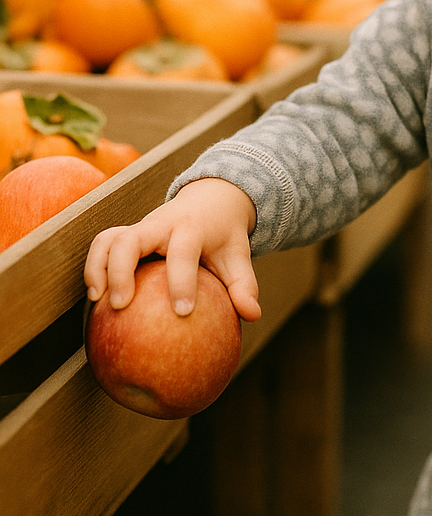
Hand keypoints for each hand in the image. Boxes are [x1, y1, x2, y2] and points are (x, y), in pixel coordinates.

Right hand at [84, 178, 260, 321]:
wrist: (211, 199)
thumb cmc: (224, 234)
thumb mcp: (239, 255)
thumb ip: (245, 284)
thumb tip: (252, 315)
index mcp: (192, 228)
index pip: (183, 252)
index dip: (182, 281)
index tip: (183, 312)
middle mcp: (162, 224)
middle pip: (131, 239)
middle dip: (122, 271)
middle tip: (121, 306)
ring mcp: (141, 226)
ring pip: (109, 239)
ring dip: (98, 268)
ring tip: (99, 302)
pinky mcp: (127, 232)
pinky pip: (103, 244)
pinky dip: (95, 267)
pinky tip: (98, 299)